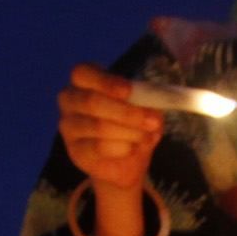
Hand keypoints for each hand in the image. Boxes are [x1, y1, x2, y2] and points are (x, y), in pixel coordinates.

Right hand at [56, 65, 161, 222]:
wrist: (124, 162)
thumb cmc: (133, 125)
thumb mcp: (145, 107)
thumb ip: (150, 99)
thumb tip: (167, 96)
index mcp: (85, 81)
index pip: (84, 73)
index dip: (106, 81)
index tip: (128, 91)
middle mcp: (70, 100)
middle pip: (92, 102)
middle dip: (127, 112)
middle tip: (154, 122)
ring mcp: (69, 125)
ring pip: (98, 126)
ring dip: (130, 132)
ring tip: (146, 136)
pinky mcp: (74, 150)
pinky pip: (99, 147)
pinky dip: (123, 148)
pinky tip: (131, 148)